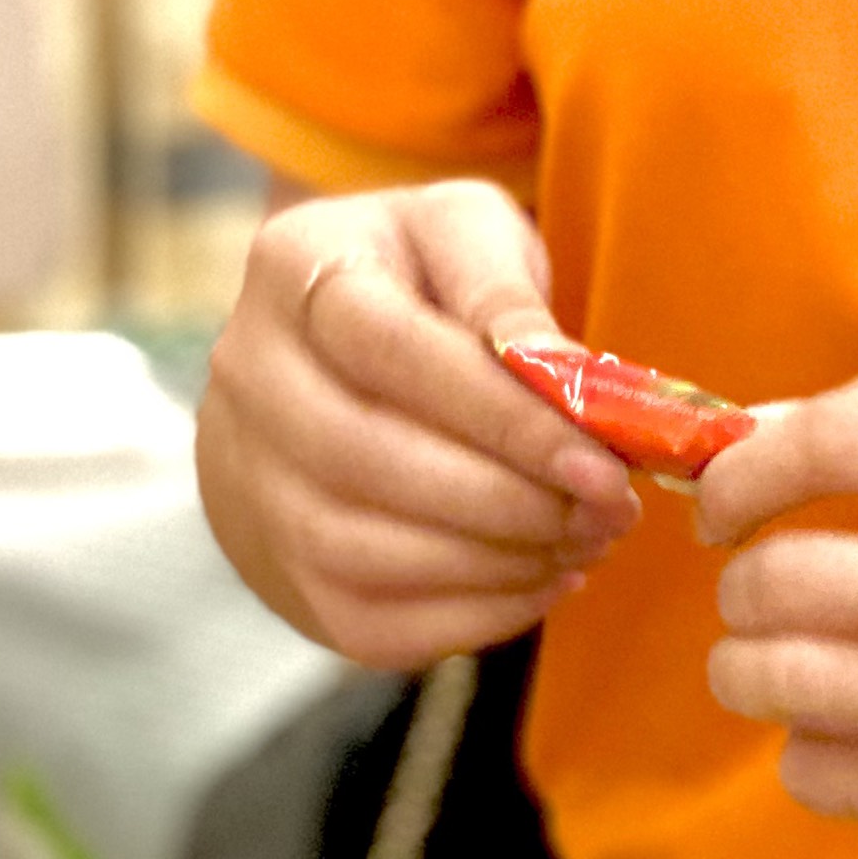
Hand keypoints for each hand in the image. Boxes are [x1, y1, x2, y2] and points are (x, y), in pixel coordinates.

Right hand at [196, 180, 638, 664]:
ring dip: (498, 562)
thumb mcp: (464, 236)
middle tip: (609, 513)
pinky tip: (544, 580)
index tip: (601, 465)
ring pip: (364, 551)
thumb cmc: (417, 286)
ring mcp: (248, 483)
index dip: (505, 419)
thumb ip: (505, 287)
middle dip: (511, 501)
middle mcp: (249, 378)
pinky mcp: (279, 572)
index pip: (393, 352)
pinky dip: (476, 615)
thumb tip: (559, 373)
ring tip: (585, 542)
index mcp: (297, 271)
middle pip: (370, 461)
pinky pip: (372, 623)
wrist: (324, 356)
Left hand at [697, 370, 857, 856]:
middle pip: (799, 578)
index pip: (846, 443)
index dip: (748, 469)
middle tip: (758, 596)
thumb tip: (756, 428)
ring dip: (748, 672)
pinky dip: (806, 756)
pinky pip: (837, 780)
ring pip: (798, 687)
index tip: (724, 500)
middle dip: (744, 587)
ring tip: (764, 665)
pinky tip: (833, 736)